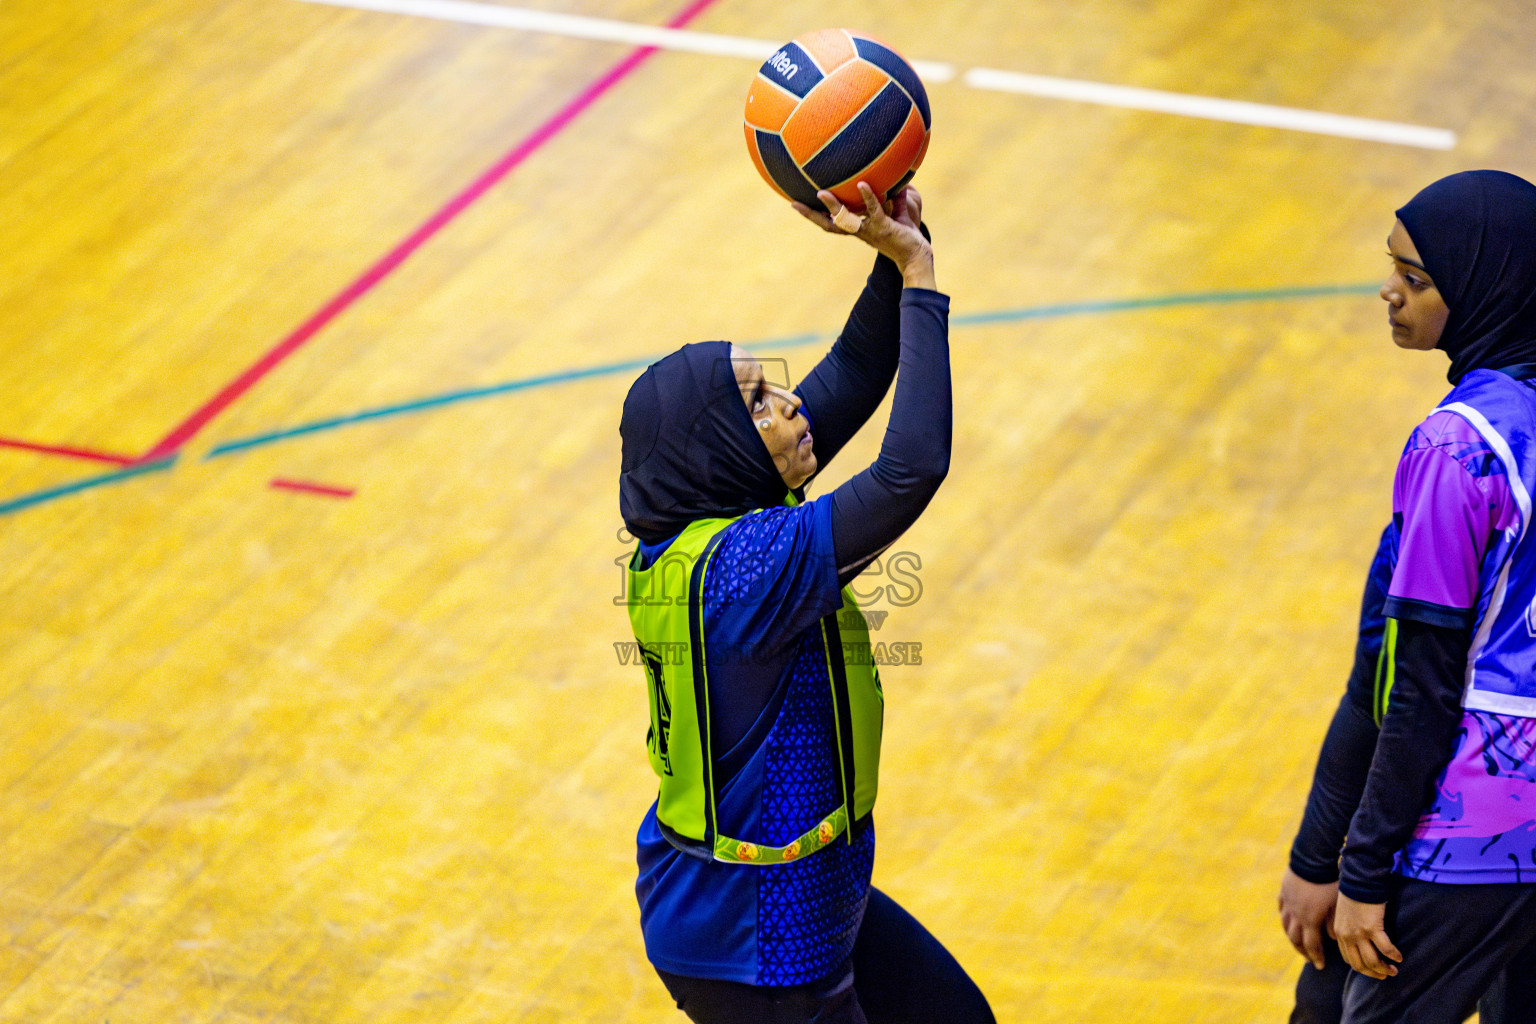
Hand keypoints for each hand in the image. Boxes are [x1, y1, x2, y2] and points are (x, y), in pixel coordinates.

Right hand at [792, 183, 934, 289]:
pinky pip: (873, 211)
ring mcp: (870, 230)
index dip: (812, 215)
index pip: (829, 222)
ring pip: (846, 219)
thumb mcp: (893, 212)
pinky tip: (861, 184)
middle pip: (829, 224)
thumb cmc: (903, 234)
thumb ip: (890, 195)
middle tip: (794, 204)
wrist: (916, 255)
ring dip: (833, 207)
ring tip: (821, 193)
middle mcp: (858, 231)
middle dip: (810, 215)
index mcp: (856, 229)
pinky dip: (867, 197)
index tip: (795, 204)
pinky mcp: (884, 227)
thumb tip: (890, 171)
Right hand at [1277, 868, 1336, 969]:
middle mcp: (1295, 915)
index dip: (1315, 957)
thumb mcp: (1337, 904)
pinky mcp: (1283, 892)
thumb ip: (1334, 923)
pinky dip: (1285, 918)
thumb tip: (1333, 938)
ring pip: (1285, 925)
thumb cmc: (1329, 882)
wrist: (1312, 860)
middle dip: (1303, 951)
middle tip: (1309, 959)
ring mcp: (1287, 903)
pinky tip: (1288, 920)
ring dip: (1292, 937)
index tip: (1320, 966)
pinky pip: (1282, 909)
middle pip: (1295, 938)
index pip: (1311, 945)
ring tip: (1297, 943)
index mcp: (1310, 920)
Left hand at [1329, 892, 1400, 979]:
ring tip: (1394, 970)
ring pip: (1372, 961)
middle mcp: (1347, 936)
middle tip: (1386, 975)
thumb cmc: (1355, 895)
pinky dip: (1394, 955)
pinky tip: (1400, 957)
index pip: (1349, 960)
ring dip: (1385, 969)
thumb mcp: (1345, 915)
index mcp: (1340, 934)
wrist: (1359, 880)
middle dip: (1374, 974)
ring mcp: (1359, 933)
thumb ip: (1349, 928)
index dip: (1363, 968)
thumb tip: (1358, 941)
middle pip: (1359, 965)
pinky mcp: (1372, 928)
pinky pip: (1385, 948)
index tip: (1374, 970)